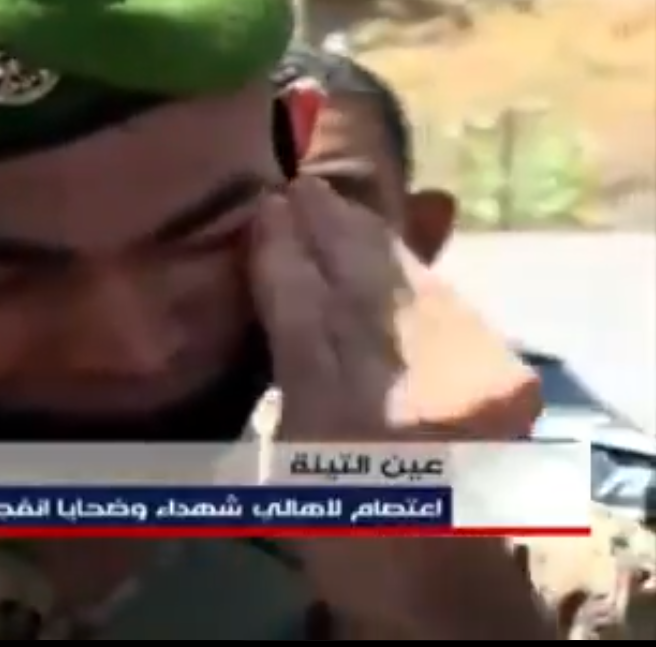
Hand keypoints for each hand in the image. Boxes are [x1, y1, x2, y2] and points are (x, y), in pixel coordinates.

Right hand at [249, 179, 553, 637]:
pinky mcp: (501, 376)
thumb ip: (284, 368)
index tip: (262, 208)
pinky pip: (442, 302)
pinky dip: (409, 268)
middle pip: (357, 291)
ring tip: (331, 201)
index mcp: (339, 425)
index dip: (282, 258)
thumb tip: (271, 280)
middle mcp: (406, 397)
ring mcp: (460, 384)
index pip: (304, 317)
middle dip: (326, 231)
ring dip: (367, 237)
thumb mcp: (286, 460)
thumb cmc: (341, 528)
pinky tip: (383, 245)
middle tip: (296, 185)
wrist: (439, 579)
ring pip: (404, 287)